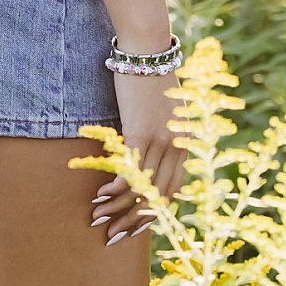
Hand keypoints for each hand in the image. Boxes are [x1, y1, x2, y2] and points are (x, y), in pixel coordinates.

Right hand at [89, 65, 183, 246]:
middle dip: (132, 221)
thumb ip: (163, 135)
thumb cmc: (154, 76)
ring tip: (98, 220)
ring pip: (140, 189)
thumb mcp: (167, 111)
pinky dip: (113, 189)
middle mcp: (177, 147)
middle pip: (156, 197)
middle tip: (112, 235)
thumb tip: (147, 159)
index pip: (172, 192)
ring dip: (117, 209)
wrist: (148, 49)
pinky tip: (99, 194)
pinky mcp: (141, 132)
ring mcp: (160, 141)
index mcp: (187, 143)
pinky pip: (128, 172)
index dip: (152, 213)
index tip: (133, 226)